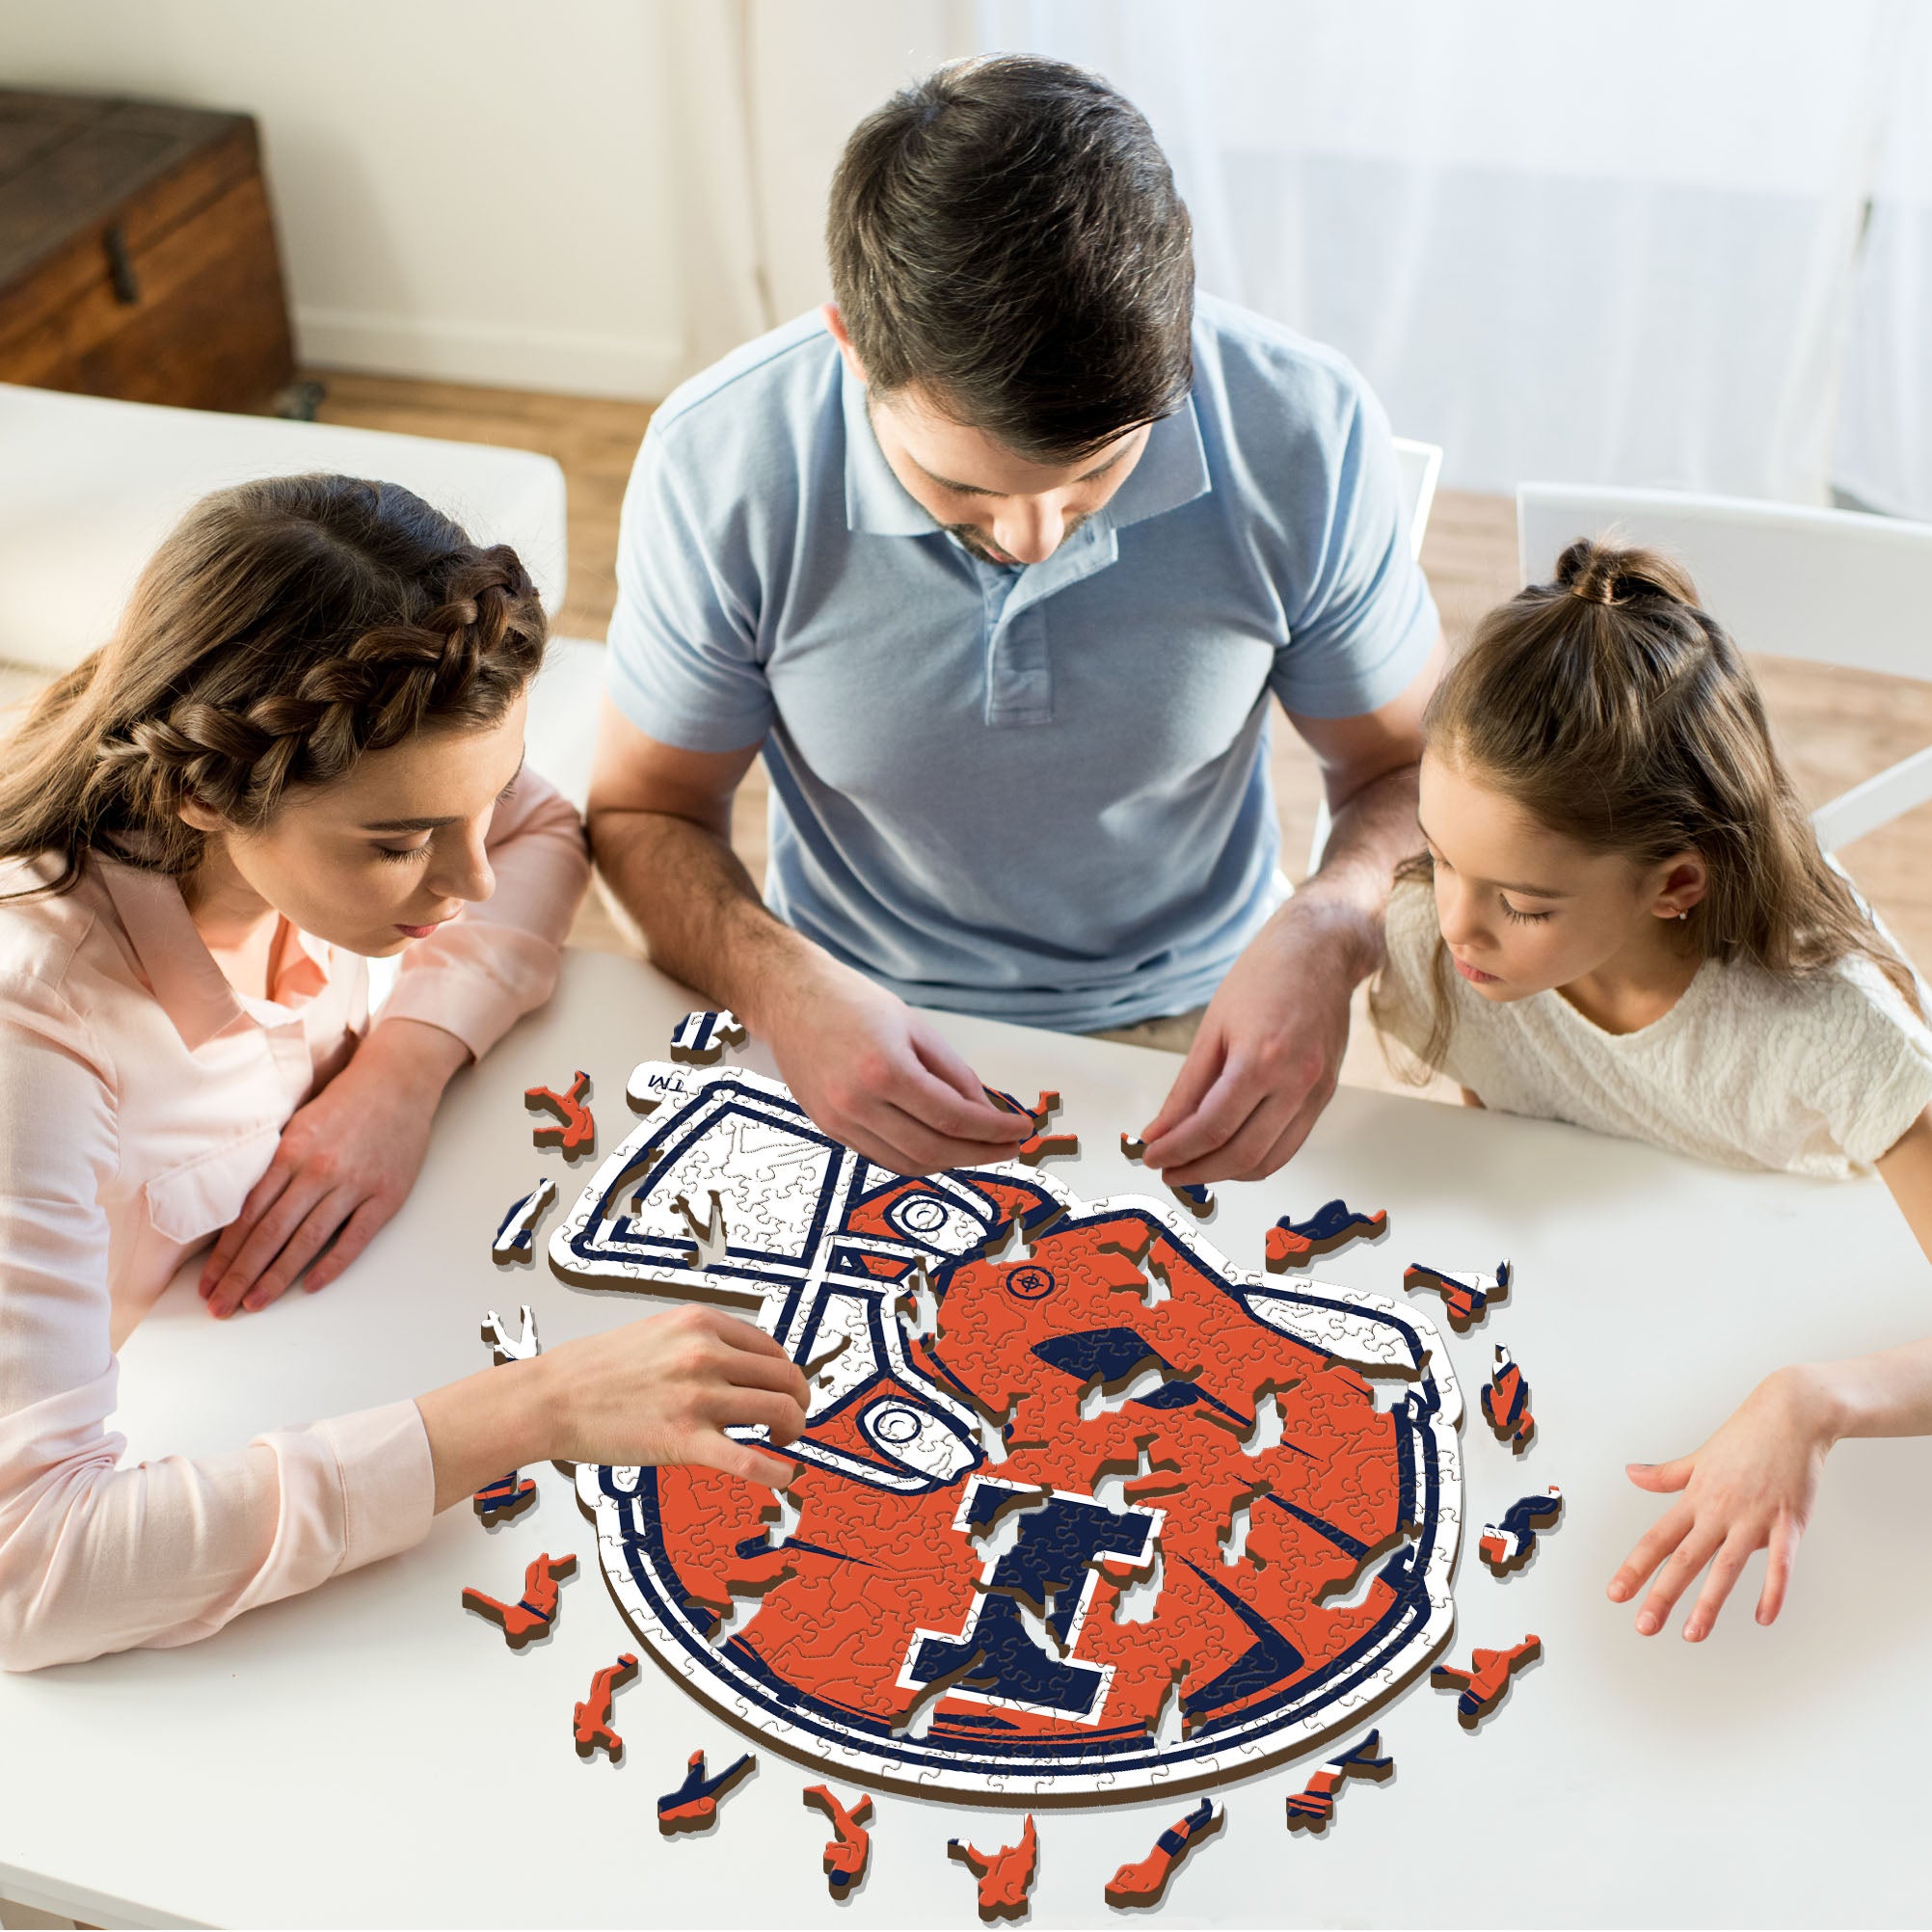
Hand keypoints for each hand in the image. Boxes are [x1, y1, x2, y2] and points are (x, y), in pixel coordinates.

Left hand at [200, 1018, 467, 1317]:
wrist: (397, 1081)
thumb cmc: (343, 1104)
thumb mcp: (297, 1125)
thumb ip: (273, 1166)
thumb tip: (240, 1214)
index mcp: (290, 1152)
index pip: (248, 1215)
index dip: (225, 1254)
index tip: (208, 1283)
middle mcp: (318, 1170)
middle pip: (270, 1234)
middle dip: (240, 1275)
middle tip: (220, 1307)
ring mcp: (354, 1185)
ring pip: (307, 1240)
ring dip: (276, 1277)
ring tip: (254, 1304)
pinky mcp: (386, 1196)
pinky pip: (354, 1238)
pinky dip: (331, 1264)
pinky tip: (309, 1285)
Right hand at [537, 1305, 810, 1488]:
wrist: (550, 1397)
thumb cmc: (594, 1370)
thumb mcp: (658, 1332)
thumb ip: (700, 1343)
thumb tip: (740, 1366)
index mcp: (699, 1324)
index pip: (770, 1348)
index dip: (785, 1373)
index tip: (785, 1389)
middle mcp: (705, 1354)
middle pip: (784, 1378)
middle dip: (798, 1401)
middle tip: (793, 1419)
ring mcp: (696, 1397)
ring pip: (779, 1411)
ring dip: (792, 1429)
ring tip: (784, 1441)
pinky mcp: (684, 1441)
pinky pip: (749, 1461)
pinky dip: (776, 1473)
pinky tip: (784, 1478)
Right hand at [762, 952, 1028, 1174]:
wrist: (790, 998)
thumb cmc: (851, 1002)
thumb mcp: (915, 1027)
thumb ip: (954, 1073)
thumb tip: (985, 1111)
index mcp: (885, 1070)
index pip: (954, 1118)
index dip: (994, 1130)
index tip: (1021, 1130)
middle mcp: (858, 1103)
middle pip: (934, 1150)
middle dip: (980, 1154)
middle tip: (1008, 1147)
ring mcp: (839, 1120)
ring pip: (909, 1163)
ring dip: (951, 1162)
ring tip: (978, 1149)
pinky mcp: (829, 1128)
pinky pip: (883, 1156)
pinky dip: (917, 1157)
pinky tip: (940, 1145)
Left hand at [1137, 895, 1370, 1185]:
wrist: (1321, 950)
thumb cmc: (1264, 976)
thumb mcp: (1212, 1028)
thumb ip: (1186, 1089)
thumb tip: (1160, 1132)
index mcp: (1262, 1058)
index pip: (1211, 1128)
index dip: (1176, 1150)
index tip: (1151, 1157)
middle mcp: (1296, 1081)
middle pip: (1241, 1154)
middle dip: (1197, 1170)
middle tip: (1166, 1170)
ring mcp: (1316, 1092)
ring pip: (1269, 1160)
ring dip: (1226, 1174)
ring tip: (1194, 1167)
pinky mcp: (1325, 1095)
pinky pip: (1289, 1145)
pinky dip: (1256, 1159)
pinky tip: (1228, 1152)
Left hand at [1608, 1366, 1837, 1640]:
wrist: (1792, 1415)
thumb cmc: (1745, 1436)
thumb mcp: (1699, 1457)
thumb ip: (1666, 1475)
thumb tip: (1631, 1473)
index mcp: (1695, 1498)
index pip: (1657, 1539)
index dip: (1635, 1568)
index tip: (1616, 1594)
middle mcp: (1719, 1511)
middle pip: (1685, 1558)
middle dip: (1662, 1594)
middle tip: (1644, 1626)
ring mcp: (1754, 1517)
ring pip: (1727, 1566)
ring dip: (1709, 1602)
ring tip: (1692, 1634)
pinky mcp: (1789, 1521)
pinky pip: (1781, 1562)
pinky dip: (1773, 1589)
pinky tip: (1764, 1617)